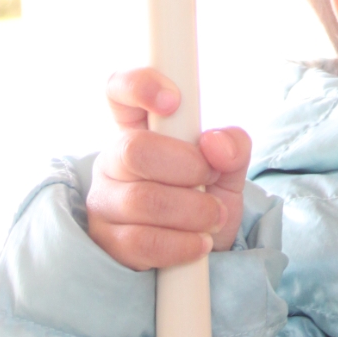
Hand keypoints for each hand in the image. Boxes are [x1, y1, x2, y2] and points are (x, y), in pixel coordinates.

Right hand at [86, 68, 251, 270]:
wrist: (202, 250)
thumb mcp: (229, 166)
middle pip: (134, 150)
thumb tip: (215, 144)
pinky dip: (180, 244)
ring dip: (191, 210)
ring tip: (214, 216)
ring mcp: (104, 202)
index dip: (139, 85)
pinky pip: (140, 242)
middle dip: (184, 166)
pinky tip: (199, 243)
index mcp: (138, 127)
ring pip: (141, 200)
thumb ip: (232, 145)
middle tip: (211, 177)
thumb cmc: (206, 195)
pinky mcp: (107, 243)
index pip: (118, 88)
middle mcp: (113, 160)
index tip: (174, 102)